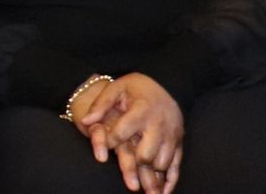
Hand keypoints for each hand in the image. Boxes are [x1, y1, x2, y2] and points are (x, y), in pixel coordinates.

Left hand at [78, 73, 183, 192]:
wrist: (168, 83)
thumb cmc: (137, 87)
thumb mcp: (117, 88)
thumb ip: (101, 104)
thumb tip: (86, 121)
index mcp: (141, 111)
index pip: (123, 133)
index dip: (110, 142)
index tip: (103, 148)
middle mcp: (159, 126)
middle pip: (145, 155)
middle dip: (133, 162)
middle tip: (126, 163)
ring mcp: (172, 136)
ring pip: (161, 164)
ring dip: (150, 172)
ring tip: (140, 178)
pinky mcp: (179, 144)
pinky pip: (177, 167)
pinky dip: (169, 182)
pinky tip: (161, 192)